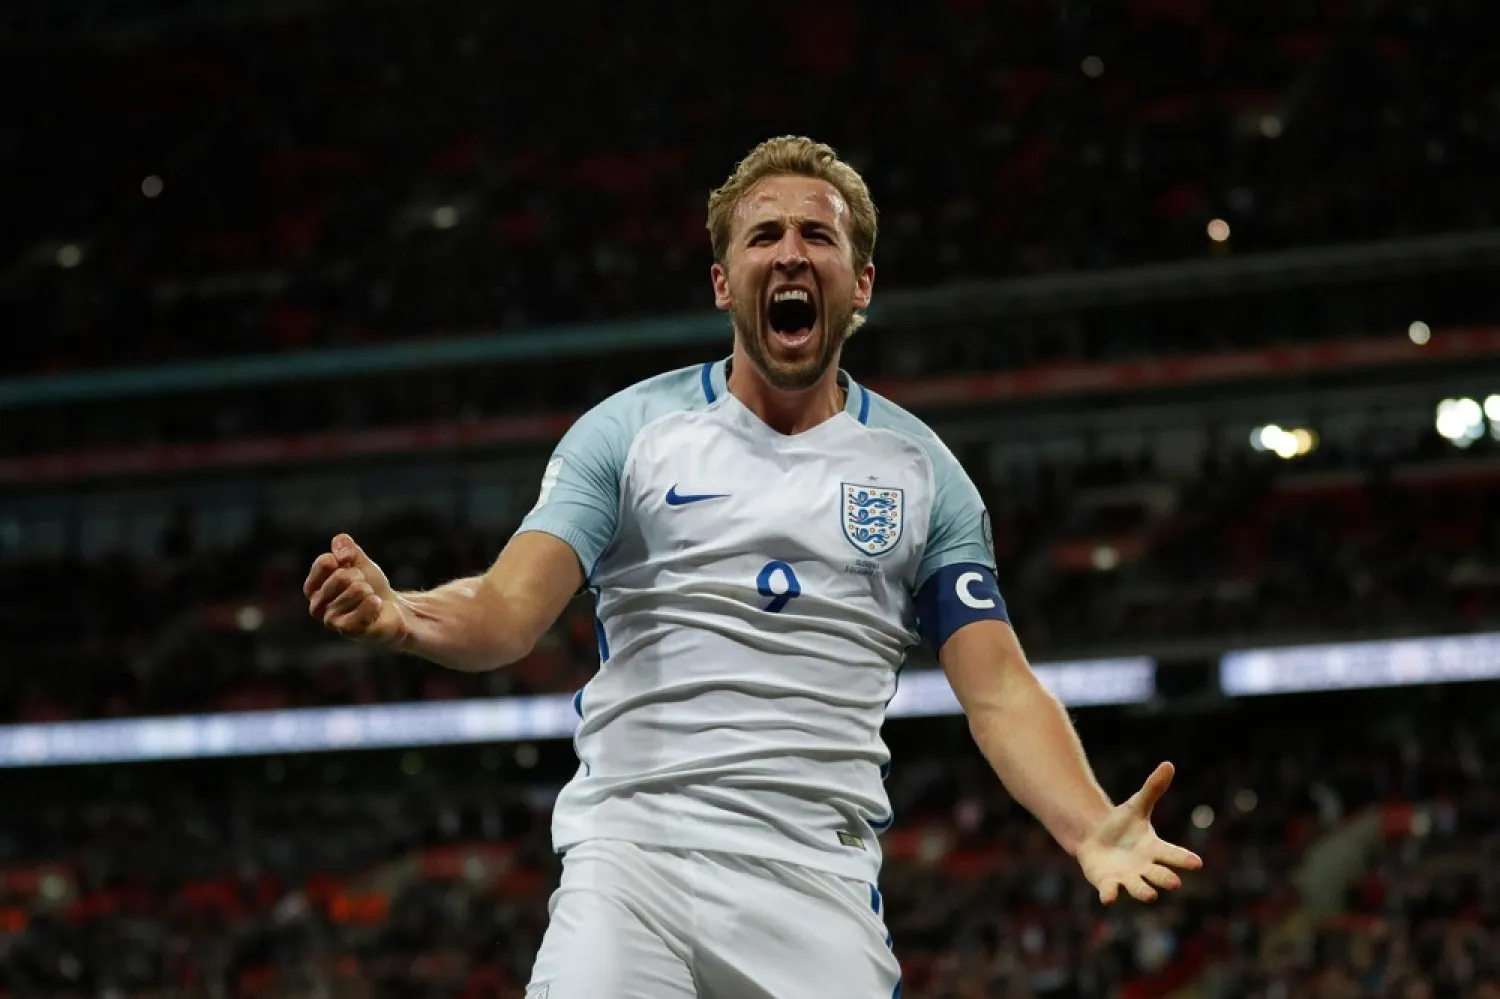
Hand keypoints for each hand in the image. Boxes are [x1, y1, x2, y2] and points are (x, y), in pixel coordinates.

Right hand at [304, 534, 408, 647]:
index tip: (352, 569)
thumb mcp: (358, 560)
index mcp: (313, 588)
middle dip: (360, 578)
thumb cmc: (370, 585)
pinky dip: (375, 603)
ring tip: (368, 601)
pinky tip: (374, 609)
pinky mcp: (348, 631)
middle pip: (342, 576)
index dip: (346, 560)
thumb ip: (344, 546)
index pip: (325, 562)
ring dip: (369, 592)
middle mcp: (316, 606)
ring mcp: (331, 621)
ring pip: (357, 589)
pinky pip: (366, 606)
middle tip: (364, 589)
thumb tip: (339, 549)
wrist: (391, 609)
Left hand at [1077, 762, 1202, 903]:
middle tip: (1174, 882)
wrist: (1096, 837)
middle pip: (1159, 875)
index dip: (1184, 859)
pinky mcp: (1108, 884)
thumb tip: (1168, 764)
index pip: (1174, 855)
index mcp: (1155, 850)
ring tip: (1151, 895)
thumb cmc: (1122, 824)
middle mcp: (1145, 868)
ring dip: (1144, 892)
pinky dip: (1110, 895)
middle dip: (1166, 879)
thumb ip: (1153, 788)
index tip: (1197, 863)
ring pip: (1139, 888)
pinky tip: (1108, 898)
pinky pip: (1110, 892)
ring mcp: (1127, 878)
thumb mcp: (1136, 805)